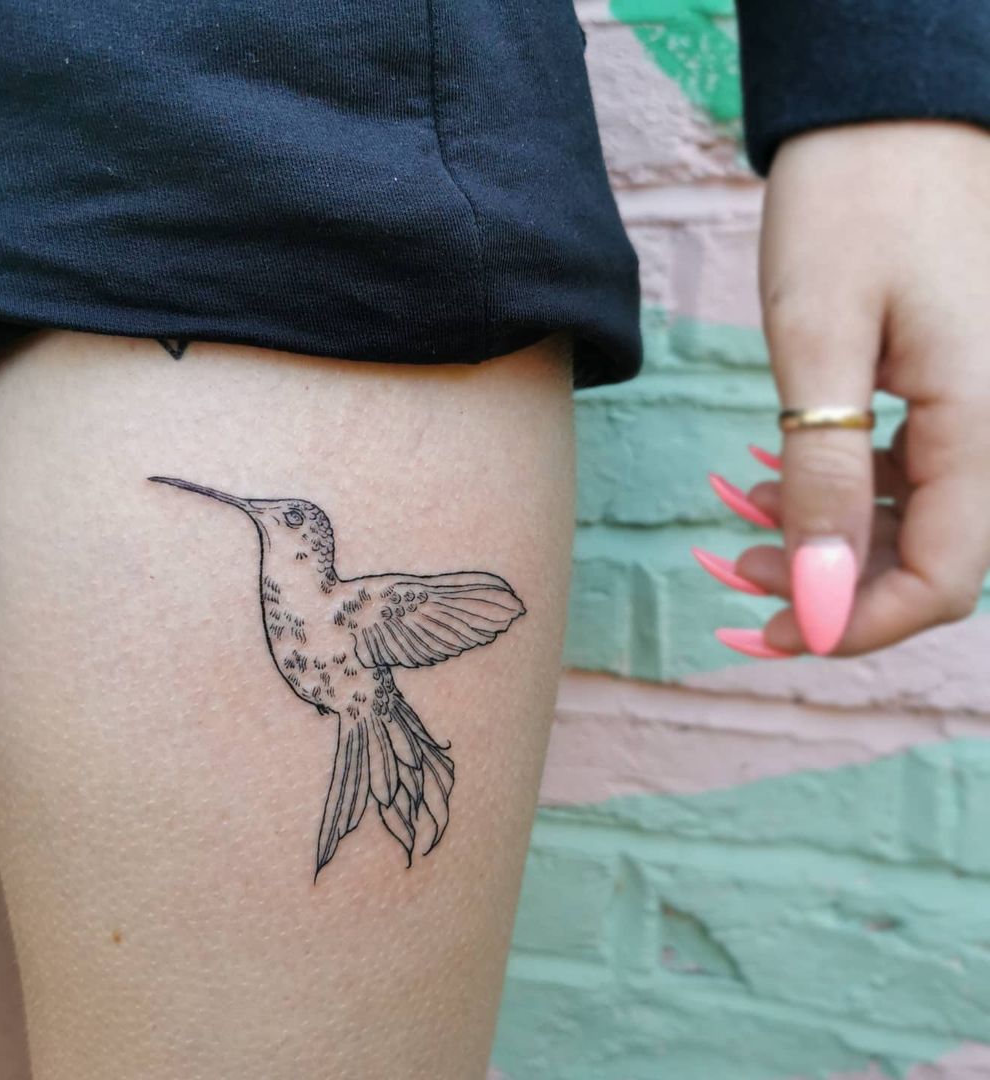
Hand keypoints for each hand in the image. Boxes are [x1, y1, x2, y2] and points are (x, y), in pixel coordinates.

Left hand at [706, 121, 989, 657]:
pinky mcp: (950, 387)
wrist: (885, 114)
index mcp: (982, 425)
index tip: (771, 631)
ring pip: (911, 522)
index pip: (944, 582)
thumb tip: (821, 596)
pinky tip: (771, 476)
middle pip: (927, 561)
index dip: (856, 625)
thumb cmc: (854, 204)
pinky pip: (904, 473)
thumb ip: (825, 474)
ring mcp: (978, 408)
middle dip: (828, 589)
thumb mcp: (820, 340)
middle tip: (732, 573)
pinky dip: (837, 493)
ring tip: (735, 525)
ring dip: (824, 543)